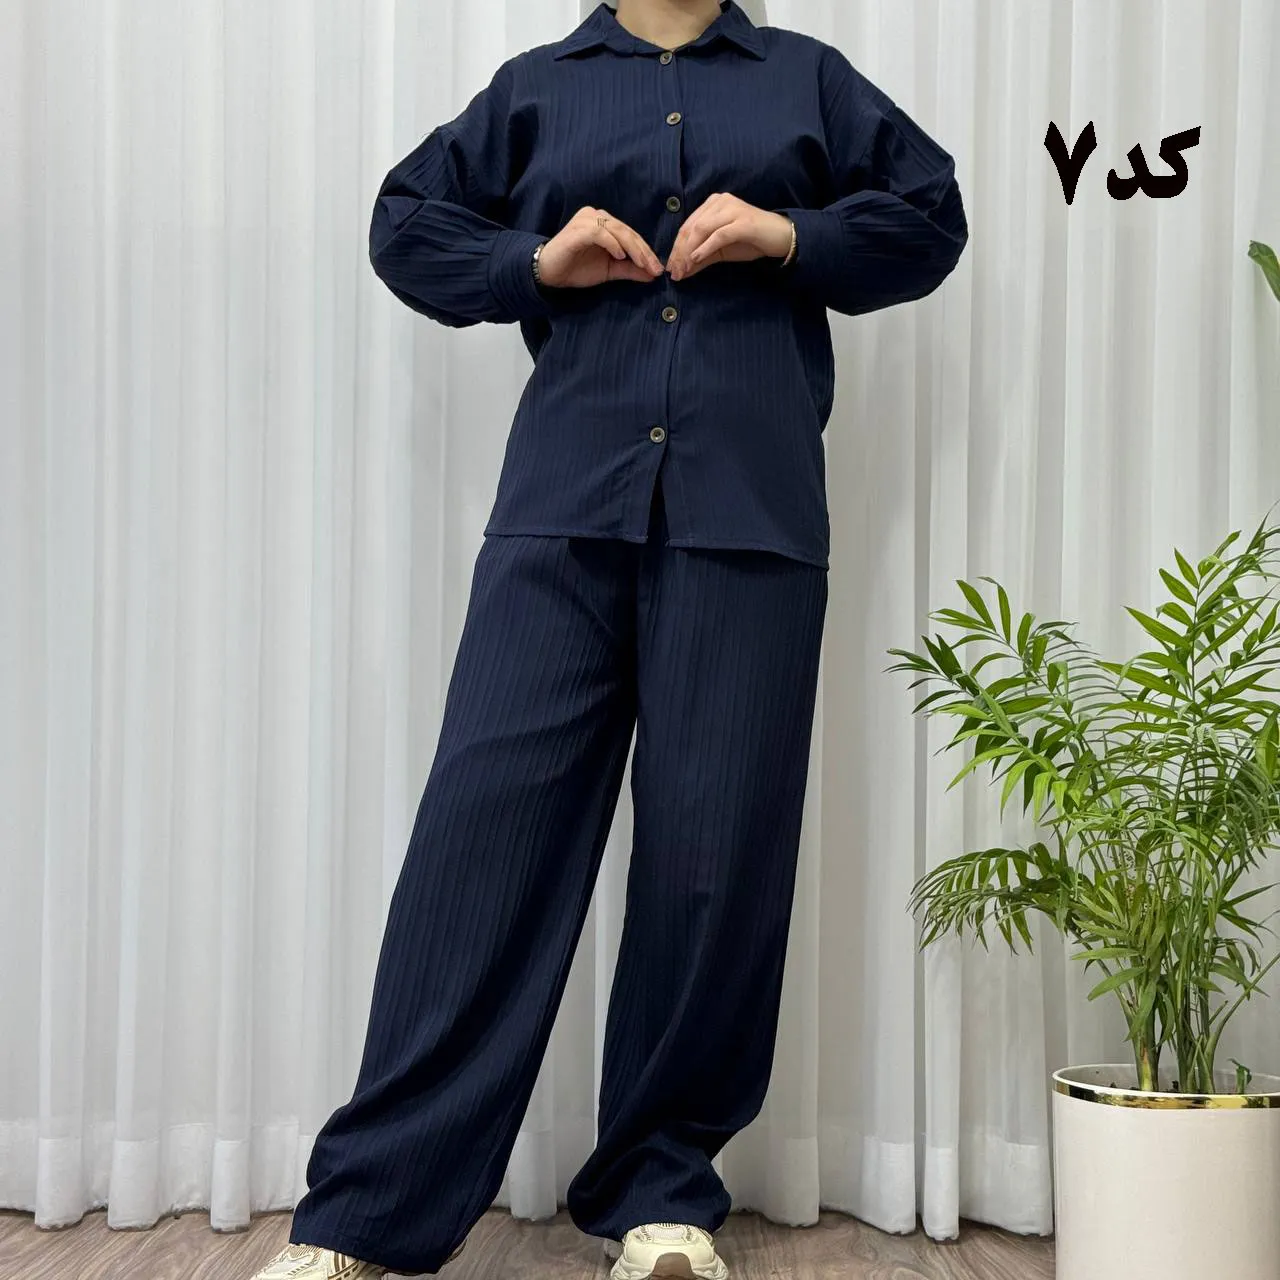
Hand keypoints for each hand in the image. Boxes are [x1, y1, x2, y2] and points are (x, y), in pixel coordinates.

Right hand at [539, 206, 664, 287]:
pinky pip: (600, 232)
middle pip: (626, 230)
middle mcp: (595, 215)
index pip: (630, 234)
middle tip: (655, 268)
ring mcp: (586, 220)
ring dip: (632, 248)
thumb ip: (629, 269)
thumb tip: (653, 275)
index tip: (657, 269)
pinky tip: (620, 256)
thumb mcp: (609, 270)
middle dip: (643, 251)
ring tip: (642, 263)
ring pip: (617, 229)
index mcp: (604, 222)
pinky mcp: (578, 229)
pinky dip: (612, 243)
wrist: (550, 273)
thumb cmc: (577, 268)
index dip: (646, 251)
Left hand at [666, 193, 792, 280]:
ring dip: (689, 252)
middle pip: (691, 227)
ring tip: (683, 269)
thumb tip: (681, 271)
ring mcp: (732, 209)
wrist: (781, 237)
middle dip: (680, 252)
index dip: (676, 247)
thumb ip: (701, 257)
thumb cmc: (751, 241)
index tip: (671, 268)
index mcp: (712, 204)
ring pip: (702, 229)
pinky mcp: (743, 221)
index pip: (688, 225)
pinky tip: (696, 259)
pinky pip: (719, 235)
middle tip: (674, 272)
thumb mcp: (720, 251)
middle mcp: (720, 202)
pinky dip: (705, 248)